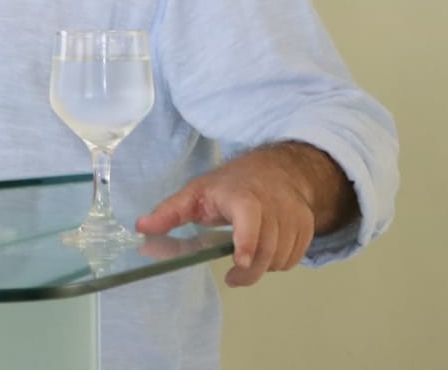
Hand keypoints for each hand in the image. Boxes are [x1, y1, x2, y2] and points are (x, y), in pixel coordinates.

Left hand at [135, 142, 354, 287]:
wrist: (277, 170)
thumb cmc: (230, 184)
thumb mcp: (196, 193)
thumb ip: (169, 212)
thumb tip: (140, 228)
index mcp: (242, 195)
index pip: (250, 216)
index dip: (247, 241)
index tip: (239, 262)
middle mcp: (272, 203)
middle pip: (266, 249)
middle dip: (248, 270)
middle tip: (233, 277)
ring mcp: (293, 215)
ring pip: (281, 258)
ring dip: (264, 266)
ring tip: (248, 256)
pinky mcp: (307, 226)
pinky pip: (295, 258)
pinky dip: (279, 262)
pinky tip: (266, 252)